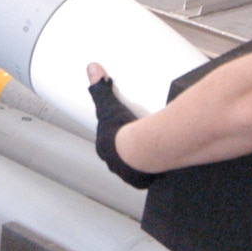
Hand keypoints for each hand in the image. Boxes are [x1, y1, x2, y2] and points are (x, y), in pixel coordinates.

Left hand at [87, 64, 159, 188]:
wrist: (139, 149)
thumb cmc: (122, 130)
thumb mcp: (108, 103)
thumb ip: (100, 86)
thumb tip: (92, 68)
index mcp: (105, 148)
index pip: (109, 143)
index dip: (117, 138)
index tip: (126, 132)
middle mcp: (114, 164)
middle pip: (121, 157)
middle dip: (129, 151)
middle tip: (141, 142)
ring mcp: (127, 175)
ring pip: (134, 169)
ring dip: (141, 163)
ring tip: (152, 154)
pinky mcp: (142, 182)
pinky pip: (147, 179)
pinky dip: (153, 173)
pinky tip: (159, 167)